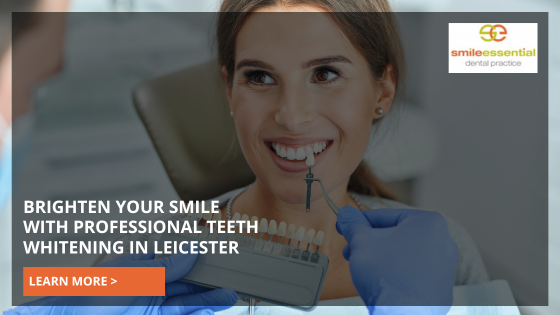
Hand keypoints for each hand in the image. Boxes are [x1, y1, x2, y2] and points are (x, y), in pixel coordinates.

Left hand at [5, 252, 237, 314]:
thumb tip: (189, 249)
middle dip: (207, 280)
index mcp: (139, 266)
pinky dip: (197, 312)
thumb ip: (166, 265)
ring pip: (185, 301)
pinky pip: (180, 314)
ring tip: (229, 295)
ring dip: (207, 299)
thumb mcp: (134, 275)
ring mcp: (149, 306)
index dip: (196, 258)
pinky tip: (210, 309)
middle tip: (231, 279)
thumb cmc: (91, 296)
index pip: (175, 258)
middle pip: (184, 281)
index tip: (217, 258)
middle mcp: (145, 285)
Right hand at [336, 206, 457, 313]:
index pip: (386, 215)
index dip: (360, 222)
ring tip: (363, 266)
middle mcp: (444, 242)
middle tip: (352, 249)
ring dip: (381, 257)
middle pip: (396, 235)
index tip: (347, 225)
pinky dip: (396, 273)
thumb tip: (345, 214)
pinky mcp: (441, 289)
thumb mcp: (361, 241)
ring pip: (405, 254)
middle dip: (370, 242)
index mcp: (429, 223)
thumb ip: (353, 224)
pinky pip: (414, 273)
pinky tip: (380, 281)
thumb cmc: (386, 275)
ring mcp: (445, 267)